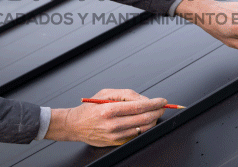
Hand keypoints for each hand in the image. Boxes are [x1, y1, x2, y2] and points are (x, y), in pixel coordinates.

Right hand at [45, 89, 166, 146]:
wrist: (75, 125)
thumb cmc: (90, 108)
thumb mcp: (105, 93)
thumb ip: (126, 94)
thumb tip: (145, 100)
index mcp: (109, 110)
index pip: (139, 106)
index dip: (154, 103)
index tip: (162, 101)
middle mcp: (113, 124)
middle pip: (144, 119)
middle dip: (157, 112)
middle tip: (162, 107)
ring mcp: (115, 136)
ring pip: (143, 129)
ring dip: (153, 120)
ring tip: (154, 113)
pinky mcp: (117, 143)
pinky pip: (136, 135)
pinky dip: (144, 128)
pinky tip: (144, 121)